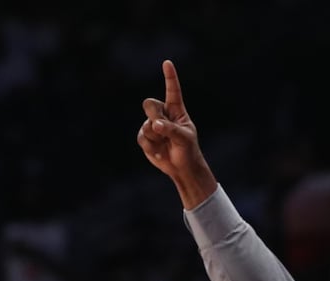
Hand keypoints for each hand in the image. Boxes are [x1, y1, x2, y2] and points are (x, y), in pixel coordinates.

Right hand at [138, 60, 217, 208]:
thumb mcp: (184, 138)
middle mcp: (163, 114)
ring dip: (155, 136)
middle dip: (153, 115)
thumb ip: (171, 129)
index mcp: (176, 110)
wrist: (181, 167)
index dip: (169, 77)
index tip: (167, 63)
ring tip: (165, 144)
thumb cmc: (188, 150)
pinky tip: (159, 151)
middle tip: (162, 128)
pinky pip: (142, 137)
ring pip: (146, 124)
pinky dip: (150, 146)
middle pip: (149, 104)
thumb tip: (155, 125)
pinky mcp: (145, 137)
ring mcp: (152, 125)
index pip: (173, 91)